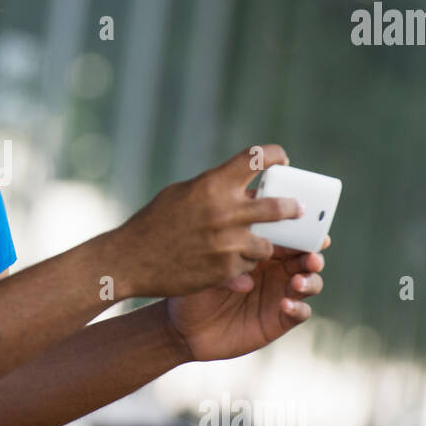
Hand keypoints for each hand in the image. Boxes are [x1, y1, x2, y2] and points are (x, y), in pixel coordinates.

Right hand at [112, 144, 302, 298]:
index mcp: (213, 184)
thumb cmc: (154, 223)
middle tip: (296, 209)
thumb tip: (247, 186)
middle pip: (279, 206)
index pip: (258, 158)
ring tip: (256, 244)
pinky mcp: (225, 271)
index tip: (282, 160)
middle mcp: (225, 212)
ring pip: (267, 244)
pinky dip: (243, 264)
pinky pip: (249, 266)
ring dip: (264, 243)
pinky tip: (230, 262)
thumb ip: (215, 190)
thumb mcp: (182, 194)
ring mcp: (227, 244)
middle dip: (292, 208)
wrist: (129, 260)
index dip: (276, 154)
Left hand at [164, 235, 328, 362]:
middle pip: (306, 257)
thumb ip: (230, 247)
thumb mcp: (208, 263)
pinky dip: (298, 308)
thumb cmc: (195, 286)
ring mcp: (280, 294)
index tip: (310, 225)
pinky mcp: (279, 319)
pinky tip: (284, 305)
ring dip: (310, 280)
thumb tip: (249, 230)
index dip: (301, 231)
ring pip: (311, 282)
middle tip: (310, 257)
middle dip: (312, 254)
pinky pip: (300, 312)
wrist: (184, 327)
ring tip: (297, 282)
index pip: (288, 236)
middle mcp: (275, 270)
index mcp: (261, 250)